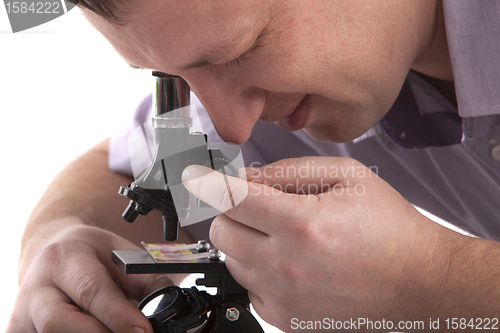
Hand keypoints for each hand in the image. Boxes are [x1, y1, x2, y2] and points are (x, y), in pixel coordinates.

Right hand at [8, 221, 172, 332]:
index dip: (119, 315)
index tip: (144, 330)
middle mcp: (37, 287)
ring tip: (121, 332)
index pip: (91, 290)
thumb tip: (170, 307)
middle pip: (60, 322)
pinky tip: (100, 332)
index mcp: (65, 259)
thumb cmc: (90, 255)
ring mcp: (23, 315)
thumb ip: (148, 281)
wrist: (55, 253)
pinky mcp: (19, 332)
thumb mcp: (123, 256)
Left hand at [182, 157, 467, 329]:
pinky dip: (259, 271)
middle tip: (259, 206)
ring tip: (285, 236)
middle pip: (222, 230)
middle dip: (233, 211)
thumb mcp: (348, 178)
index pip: (231, 197)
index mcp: (301, 223)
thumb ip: (292, 171)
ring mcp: (284, 297)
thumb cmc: (391, 230)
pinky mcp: (288, 320)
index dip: (207, 181)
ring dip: (247, 241)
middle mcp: (286, 264)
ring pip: (233, 260)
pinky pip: (250, 289)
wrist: (421, 284)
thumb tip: (250, 176)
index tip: (193, 175)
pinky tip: (290, 263)